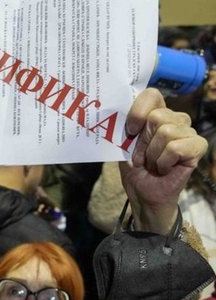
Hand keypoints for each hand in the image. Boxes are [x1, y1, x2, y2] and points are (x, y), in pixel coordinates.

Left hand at [119, 88, 206, 233]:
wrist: (143, 193)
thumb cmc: (134, 169)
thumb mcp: (123, 145)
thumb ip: (122, 127)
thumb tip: (114, 113)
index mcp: (156, 114)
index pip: (151, 94)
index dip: (138, 110)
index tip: (130, 130)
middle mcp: (175, 119)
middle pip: (157, 116)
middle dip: (143, 142)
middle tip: (141, 157)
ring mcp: (187, 132)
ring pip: (166, 132)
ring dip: (152, 155)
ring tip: (152, 164)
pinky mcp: (197, 147)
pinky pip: (176, 147)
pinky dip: (164, 161)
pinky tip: (164, 168)